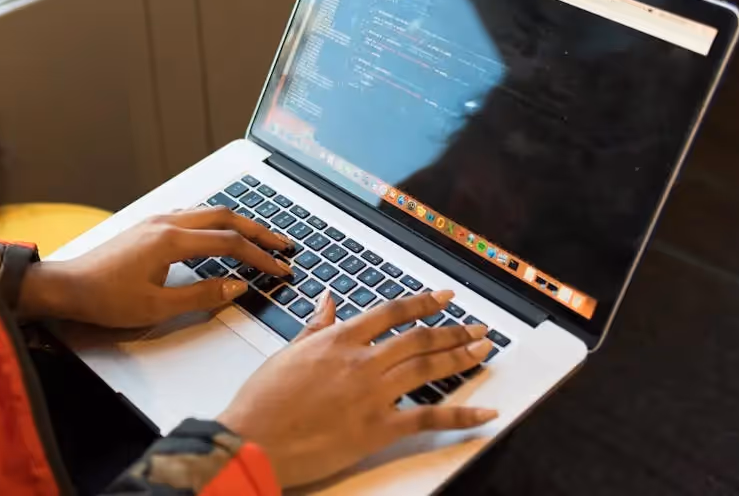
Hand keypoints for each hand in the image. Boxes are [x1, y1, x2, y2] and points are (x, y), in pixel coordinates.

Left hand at [19, 207, 295, 327]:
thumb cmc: (105, 298)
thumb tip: (236, 286)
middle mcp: (167, 223)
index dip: (259, 256)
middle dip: (258, 230)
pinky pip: (193, 216)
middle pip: (225, 217)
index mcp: (172, 240)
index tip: (280, 268)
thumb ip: (201, 295)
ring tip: (260, 238)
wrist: (66, 287)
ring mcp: (157, 221)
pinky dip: (217, 222)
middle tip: (283, 244)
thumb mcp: (157, 307)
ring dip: (238, 224)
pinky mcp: (149, 226)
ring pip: (209, 212)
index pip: (229, 243)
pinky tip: (221, 233)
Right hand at [218, 290, 497, 488]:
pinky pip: (429, 418)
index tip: (445, 298)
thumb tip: (329, 300)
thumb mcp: (287, 353)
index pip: (391, 313)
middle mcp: (361, 361)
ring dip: (461, 358)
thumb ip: (315, 327)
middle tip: (477, 327)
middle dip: (453, 331)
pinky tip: (485, 412)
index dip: (423, 303)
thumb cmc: (262, 400)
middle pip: (419, 339)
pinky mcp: (378, 429)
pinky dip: (462, 416)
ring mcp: (372, 394)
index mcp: (338, 339)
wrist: (253, 439)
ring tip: (483, 350)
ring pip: (428, 368)